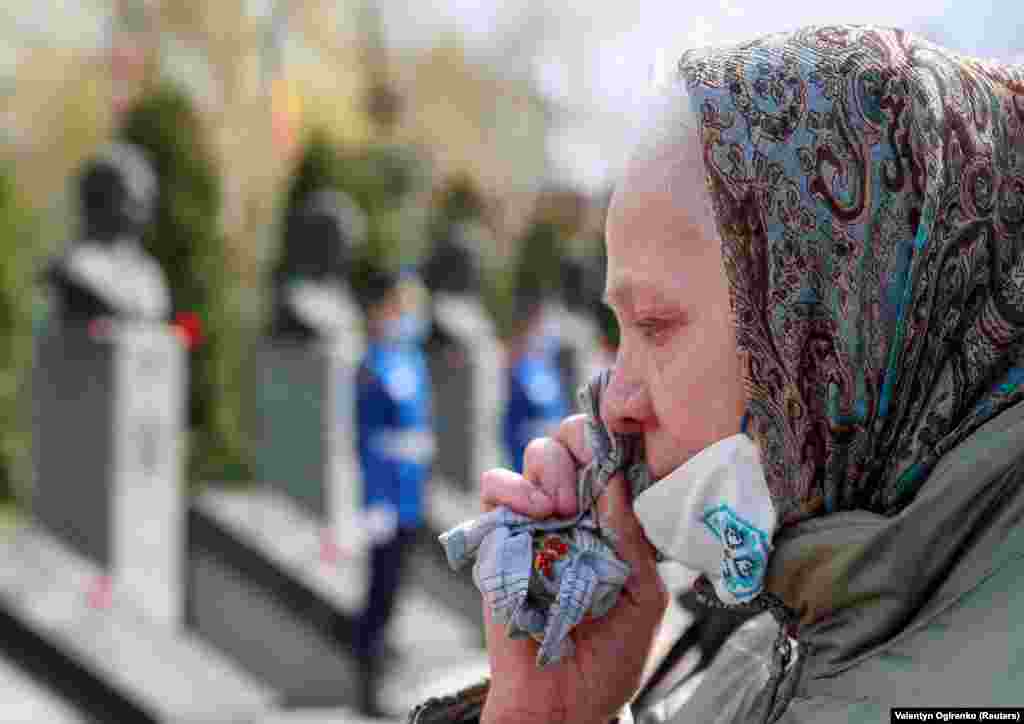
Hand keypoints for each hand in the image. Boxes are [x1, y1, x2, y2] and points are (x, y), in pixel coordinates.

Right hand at [479, 415, 668, 723]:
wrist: (563, 702)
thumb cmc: (611, 657)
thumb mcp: (643, 598)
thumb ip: (631, 539)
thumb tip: (616, 480)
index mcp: (614, 522)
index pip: (614, 459)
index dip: (616, 444)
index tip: (622, 451)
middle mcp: (576, 513)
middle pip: (573, 441)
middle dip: (581, 445)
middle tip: (586, 484)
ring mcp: (535, 521)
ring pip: (537, 453)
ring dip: (552, 468)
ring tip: (560, 508)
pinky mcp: (498, 535)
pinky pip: (494, 486)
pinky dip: (511, 486)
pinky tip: (534, 513)